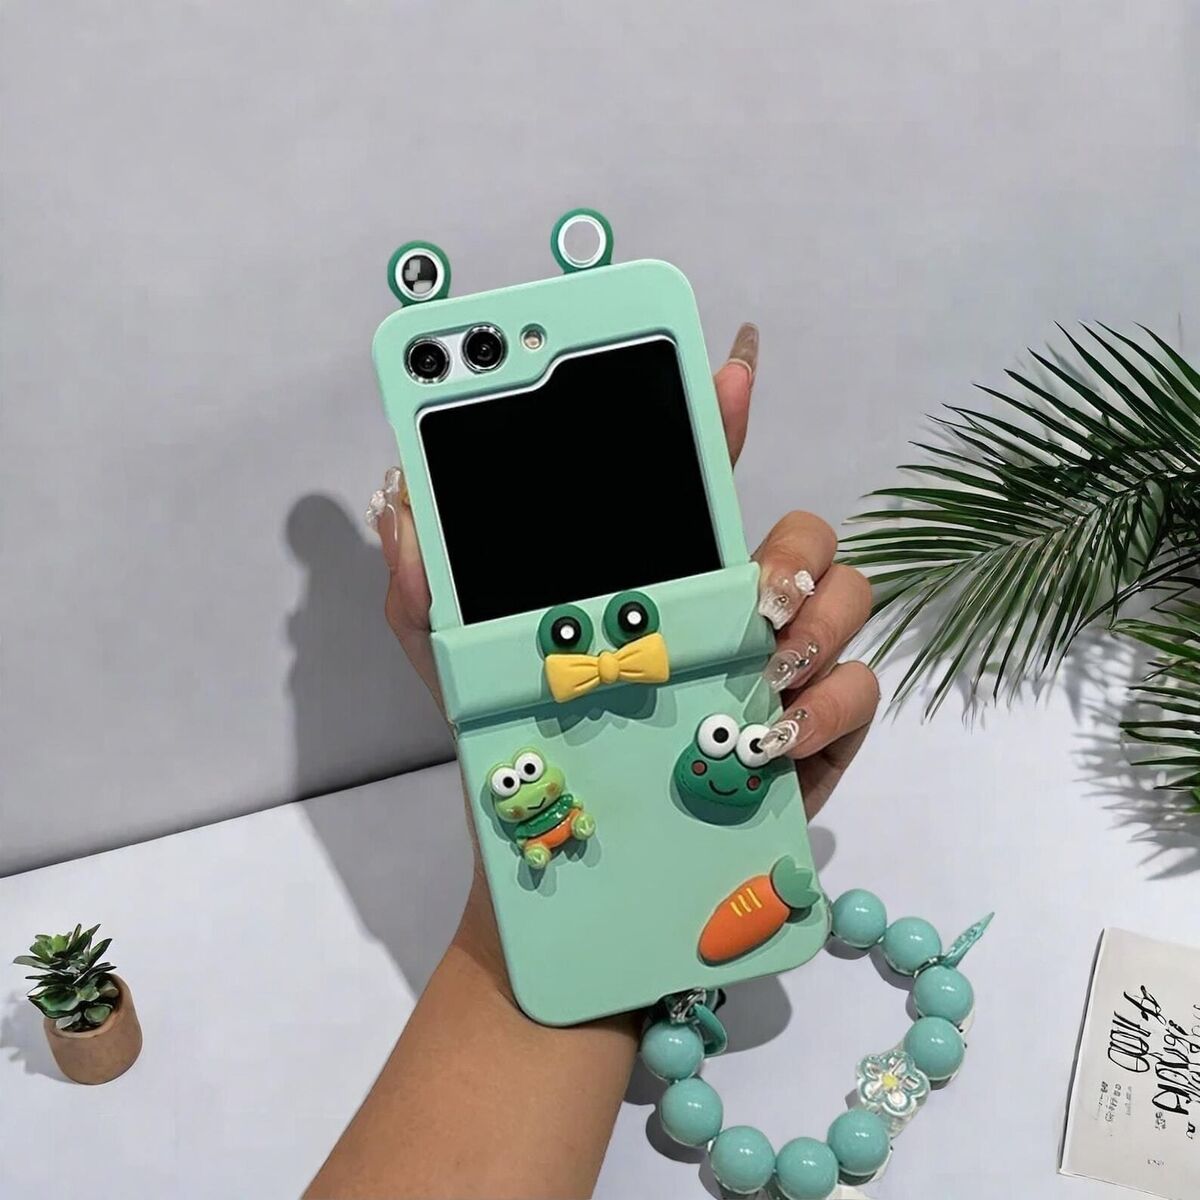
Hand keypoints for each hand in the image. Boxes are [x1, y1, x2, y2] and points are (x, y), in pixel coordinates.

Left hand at [368, 323, 878, 908]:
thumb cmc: (525, 758)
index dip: (720, 420)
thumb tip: (399, 503)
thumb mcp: (460, 673)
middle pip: (804, 539)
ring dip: (819, 625)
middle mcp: (730, 616)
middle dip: (797, 550)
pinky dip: (830, 705)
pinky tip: (773, 736)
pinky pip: (860, 691)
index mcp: (662, 583)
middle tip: (753, 593)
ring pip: (847, 601)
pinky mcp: (812, 739)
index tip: (727, 367)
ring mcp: (778, 675)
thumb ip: (423, 593)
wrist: (566, 871)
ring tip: (762, 672)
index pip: (703, 484)